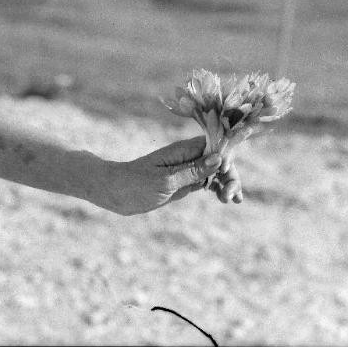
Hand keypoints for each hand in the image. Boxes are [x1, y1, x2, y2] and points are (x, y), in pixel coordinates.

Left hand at [90, 136, 242, 215]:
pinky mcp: (185, 181)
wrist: (114, 193)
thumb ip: (193, 171)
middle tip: (232, 197)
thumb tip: (219, 158)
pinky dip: (219, 188)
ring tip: (233, 201)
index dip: (227, 158)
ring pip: (217, 171)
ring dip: (228, 182)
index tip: (227, 175)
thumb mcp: (166, 181)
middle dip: (230, 174)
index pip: (216, 145)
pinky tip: (228, 199)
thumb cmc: (135, 184)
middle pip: (220, 159)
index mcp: (184, 150)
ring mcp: (188, 169)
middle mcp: (189, 157)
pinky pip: (208, 181)